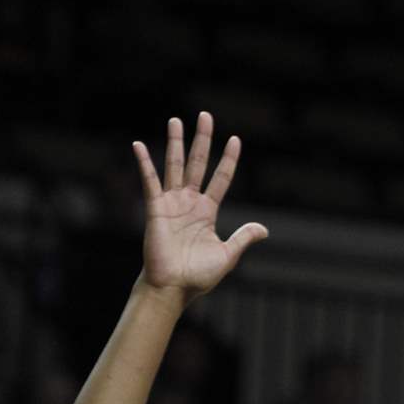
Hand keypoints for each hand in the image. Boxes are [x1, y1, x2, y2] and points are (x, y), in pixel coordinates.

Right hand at [133, 112, 267, 306]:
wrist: (175, 287)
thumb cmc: (199, 275)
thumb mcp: (228, 254)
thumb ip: (244, 238)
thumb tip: (264, 229)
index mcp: (207, 212)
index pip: (221, 178)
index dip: (228, 160)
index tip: (235, 139)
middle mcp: (190, 202)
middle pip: (198, 164)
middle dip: (202, 140)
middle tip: (206, 115)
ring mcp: (171, 203)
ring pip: (175, 166)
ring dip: (176, 143)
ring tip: (177, 120)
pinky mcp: (155, 209)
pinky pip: (150, 182)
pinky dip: (144, 164)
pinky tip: (139, 145)